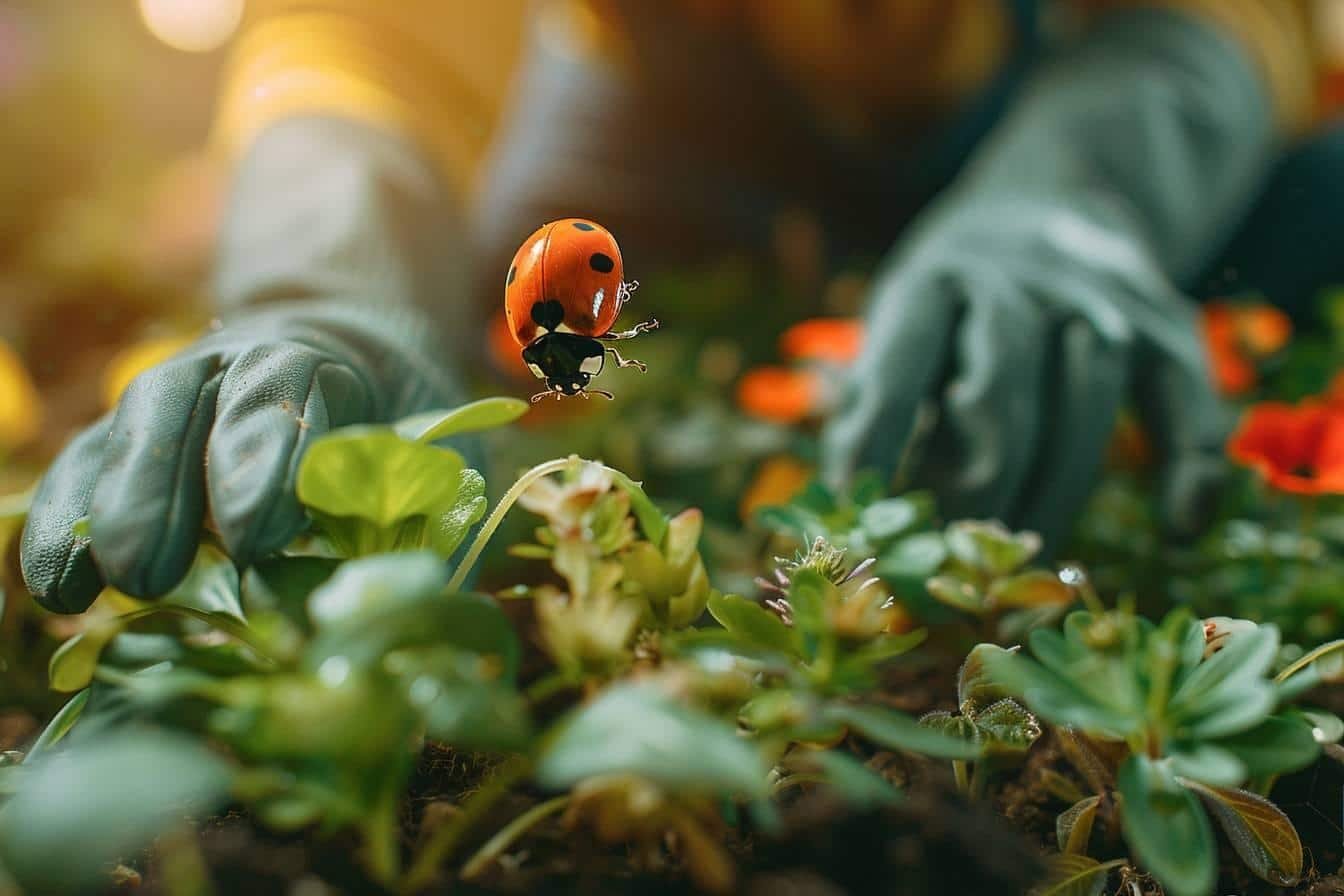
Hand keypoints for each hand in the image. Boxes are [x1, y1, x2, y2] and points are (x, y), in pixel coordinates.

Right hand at [20, 301, 462, 612]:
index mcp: (320, 362)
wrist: (357, 353)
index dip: (264, 463)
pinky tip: (54, 587)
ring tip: (79, 591)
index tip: (254, 539)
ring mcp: (177, 392)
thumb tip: (397, 607)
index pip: (284, 395)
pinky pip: (86, 465)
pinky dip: (63, 520)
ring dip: (101, 511)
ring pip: (126, 432)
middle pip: (185, 407)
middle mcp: (234, 364)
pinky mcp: (134, 430)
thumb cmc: (405, 425)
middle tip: (150, 574)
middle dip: (163, 491)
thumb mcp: (444, 456)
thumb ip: (428, 518)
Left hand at [824, 6, 1274, 544]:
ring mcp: (1095, 299)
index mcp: (930, 286)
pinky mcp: (1163, 323)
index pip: (899, 376)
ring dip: (1055, 496)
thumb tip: (848, 508)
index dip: (877, 456)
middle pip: (997, 400)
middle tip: (952, 566)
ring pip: (1083, 406)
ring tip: (1028, 562)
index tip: (860, 523)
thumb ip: (871, 406)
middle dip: (972, 495)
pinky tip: (1177, 531)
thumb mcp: (894, 329)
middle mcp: (1014, 284)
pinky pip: (1184, 397)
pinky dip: (1188, 466)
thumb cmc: (948, 302)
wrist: (1046, 202)